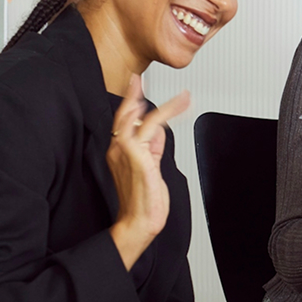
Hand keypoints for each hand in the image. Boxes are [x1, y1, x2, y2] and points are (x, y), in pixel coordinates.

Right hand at [106, 75, 190, 269]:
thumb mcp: (150, 167)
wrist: (138, 222)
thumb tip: (158, 131)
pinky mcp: (138, 156)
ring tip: (182, 96)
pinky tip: (178, 107)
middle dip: (134, 94)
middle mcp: (119, 149)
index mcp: (119, 151)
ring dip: (164, 104)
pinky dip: (167, 114)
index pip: (122, 121)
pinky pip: (153, 127)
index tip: (135, 86)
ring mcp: (126, 151)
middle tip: (140, 78)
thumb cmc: (142, 200)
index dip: (129, 102)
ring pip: (141, 117)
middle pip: (125, 114)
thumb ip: (153, 147)